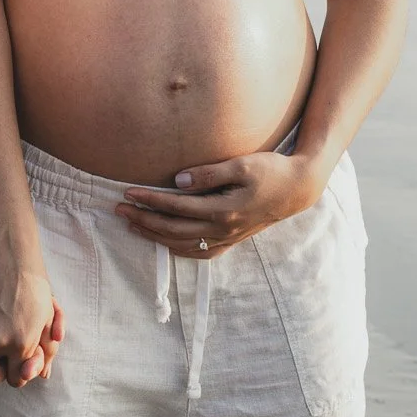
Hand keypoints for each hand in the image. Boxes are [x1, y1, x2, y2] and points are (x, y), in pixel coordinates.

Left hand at [116, 150, 329, 258]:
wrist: (297, 189)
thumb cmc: (270, 170)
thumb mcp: (241, 164)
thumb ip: (208, 174)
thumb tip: (177, 181)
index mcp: (222, 210)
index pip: (176, 207)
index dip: (150, 200)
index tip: (127, 192)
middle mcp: (222, 229)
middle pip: (173, 230)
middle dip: (143, 220)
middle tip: (119, 210)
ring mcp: (227, 238)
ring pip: (183, 245)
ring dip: (155, 236)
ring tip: (133, 225)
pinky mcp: (232, 239)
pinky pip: (200, 252)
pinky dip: (178, 250)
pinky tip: (165, 243)